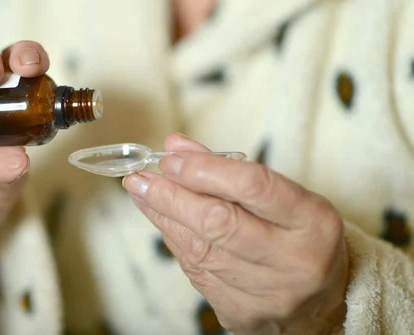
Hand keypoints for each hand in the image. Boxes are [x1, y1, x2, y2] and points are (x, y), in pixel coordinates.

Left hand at [123, 133, 348, 334]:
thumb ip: (229, 168)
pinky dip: (174, 241)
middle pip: (219, 222)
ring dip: (163, 216)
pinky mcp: (241, 314)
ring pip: (200, 250)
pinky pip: (195, 273)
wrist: (320, 306)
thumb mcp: (283, 197)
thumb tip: (175, 146)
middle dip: (171, 196)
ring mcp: (268, 295)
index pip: (253, 186)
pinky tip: (161, 220)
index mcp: (314, 223)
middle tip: (140, 177)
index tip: (170, 158)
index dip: (204, 170)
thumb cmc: (299, 238)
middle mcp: (295, 262)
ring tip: (141, 192)